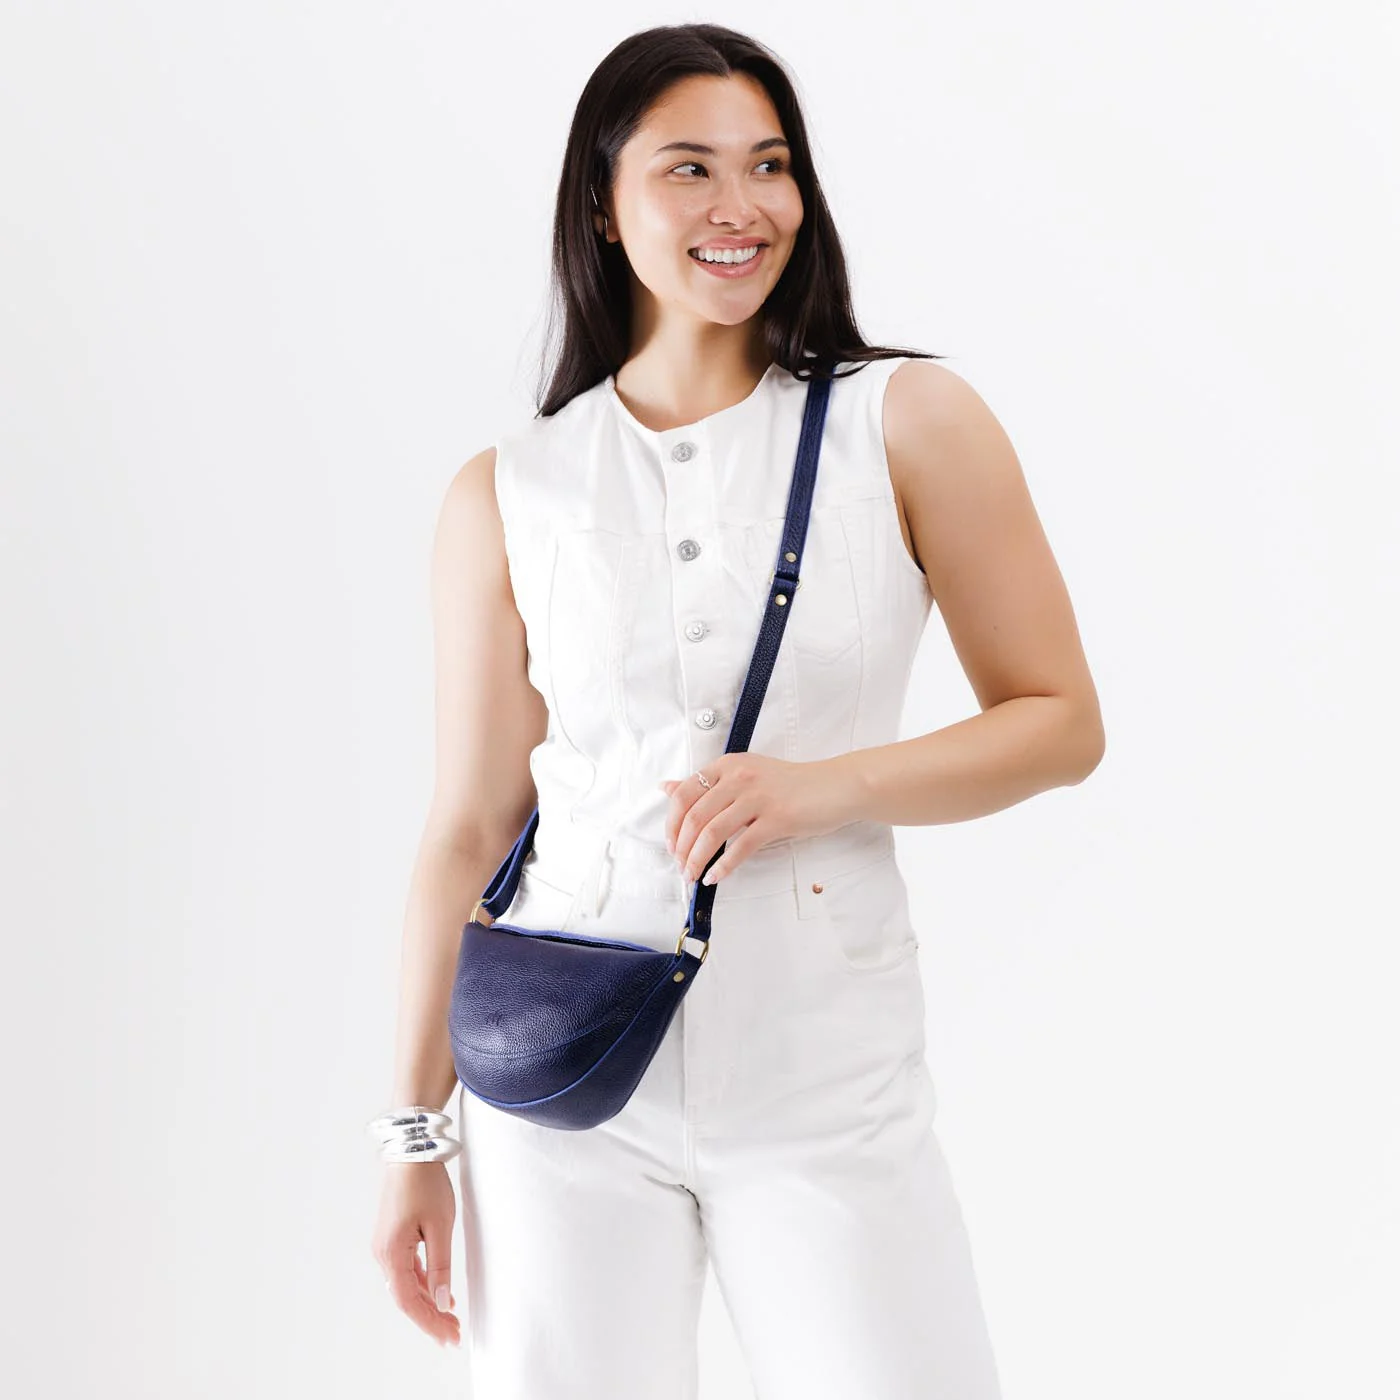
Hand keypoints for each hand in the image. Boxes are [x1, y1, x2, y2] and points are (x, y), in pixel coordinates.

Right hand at [371, 1161, 460, 1348]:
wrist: (412, 1150)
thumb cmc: (426, 1183)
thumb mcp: (440, 1225)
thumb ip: (441, 1265)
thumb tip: (443, 1301)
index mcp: (391, 1253)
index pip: (409, 1301)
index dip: (429, 1323)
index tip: (449, 1337)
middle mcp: (382, 1253)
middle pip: (406, 1297)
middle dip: (431, 1317)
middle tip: (454, 1334)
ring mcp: (385, 1245)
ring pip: (406, 1285)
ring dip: (427, 1302)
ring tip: (450, 1319)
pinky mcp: (392, 1237)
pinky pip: (406, 1269)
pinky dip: (422, 1284)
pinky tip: (437, 1292)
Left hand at [659, 753, 855, 886]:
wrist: (835, 786)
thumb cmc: (791, 784)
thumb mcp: (745, 774)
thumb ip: (707, 784)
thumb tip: (666, 788)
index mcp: (728, 765)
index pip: (684, 793)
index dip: (672, 824)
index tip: (671, 845)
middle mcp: (739, 777)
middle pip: (695, 816)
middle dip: (682, 847)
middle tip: (681, 866)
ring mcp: (758, 797)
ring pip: (713, 832)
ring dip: (697, 859)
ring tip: (693, 874)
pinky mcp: (777, 818)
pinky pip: (741, 846)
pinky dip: (724, 866)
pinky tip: (716, 876)